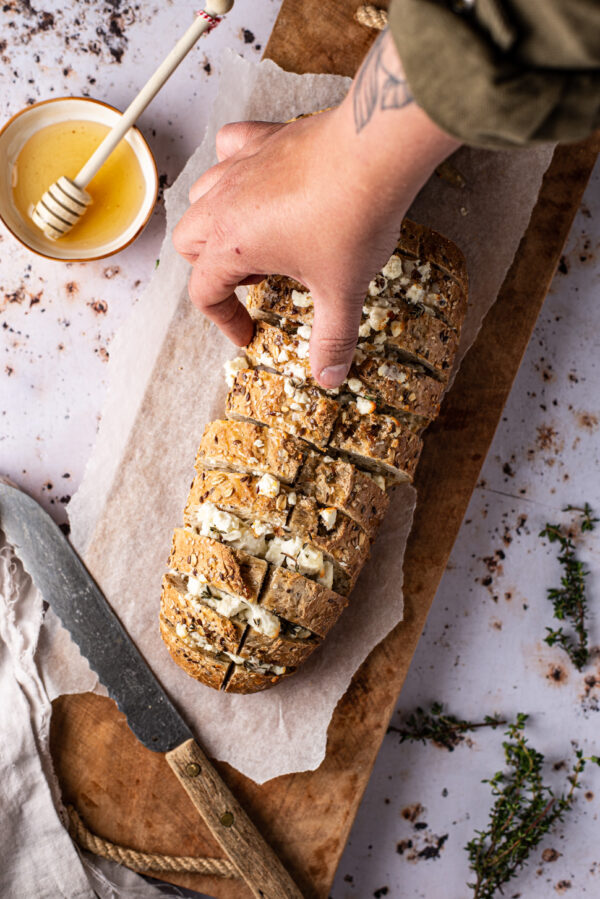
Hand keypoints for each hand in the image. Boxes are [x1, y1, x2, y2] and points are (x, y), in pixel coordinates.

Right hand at [173, 30, 460, 387]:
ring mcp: (241, 167)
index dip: (225, 320)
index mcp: (232, 246)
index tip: (248, 332)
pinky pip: (229, 148)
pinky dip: (233, 165)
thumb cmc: (352, 219)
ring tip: (258, 238)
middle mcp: (225, 204)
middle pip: (190, 243)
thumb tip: (329, 376)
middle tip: (254, 282)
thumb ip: (332, 338)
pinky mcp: (264, 139)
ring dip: (217, 221)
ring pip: (201, 195)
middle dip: (211, 270)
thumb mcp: (341, 290)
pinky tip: (255, 180)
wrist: (375, 152)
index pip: (204, 292)